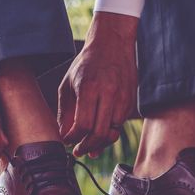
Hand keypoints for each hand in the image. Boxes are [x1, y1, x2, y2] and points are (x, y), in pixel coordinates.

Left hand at [58, 12, 137, 157]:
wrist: (113, 43)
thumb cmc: (86, 64)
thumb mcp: (68, 83)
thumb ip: (65, 111)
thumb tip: (63, 136)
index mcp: (90, 87)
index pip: (83, 124)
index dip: (73, 138)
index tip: (67, 141)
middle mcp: (109, 93)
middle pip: (99, 133)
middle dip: (86, 147)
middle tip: (78, 151)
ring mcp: (123, 98)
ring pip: (112, 132)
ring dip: (99, 143)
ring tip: (88, 146)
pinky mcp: (131, 101)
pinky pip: (120, 125)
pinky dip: (109, 133)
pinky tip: (99, 134)